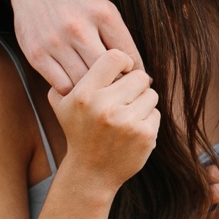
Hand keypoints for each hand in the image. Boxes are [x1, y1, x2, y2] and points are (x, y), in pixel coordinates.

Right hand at [12, 0, 142, 94]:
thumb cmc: (79, 4)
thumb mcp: (104, 10)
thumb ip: (120, 39)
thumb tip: (143, 75)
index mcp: (102, 13)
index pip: (128, 55)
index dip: (134, 73)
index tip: (135, 81)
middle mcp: (79, 27)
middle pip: (107, 71)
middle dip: (116, 85)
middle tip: (118, 91)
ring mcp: (55, 41)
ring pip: (84, 82)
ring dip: (93, 91)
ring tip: (98, 91)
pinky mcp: (36, 54)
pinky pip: (61, 86)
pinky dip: (72, 91)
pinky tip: (75, 86)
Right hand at [49, 50, 159, 192]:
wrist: (91, 172)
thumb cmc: (78, 130)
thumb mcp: (62, 103)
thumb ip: (70, 74)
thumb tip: (91, 47)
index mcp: (84, 94)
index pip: (115, 57)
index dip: (123, 61)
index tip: (122, 71)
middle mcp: (104, 107)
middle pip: (139, 76)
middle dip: (134, 85)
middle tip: (124, 98)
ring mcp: (126, 122)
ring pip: (151, 93)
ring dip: (143, 102)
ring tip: (125, 115)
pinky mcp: (144, 135)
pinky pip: (155, 113)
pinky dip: (147, 119)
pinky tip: (131, 131)